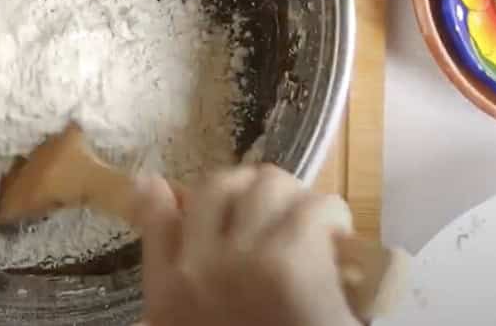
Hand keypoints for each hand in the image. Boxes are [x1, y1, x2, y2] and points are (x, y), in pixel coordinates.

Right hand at [136, 165, 360, 325]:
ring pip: (267, 185)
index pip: (155, 218)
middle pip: (216, 186)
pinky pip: (314, 207)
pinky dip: (334, 218)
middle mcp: (197, 268)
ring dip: (295, 200)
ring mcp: (242, 259)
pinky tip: (341, 243)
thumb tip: (154, 217)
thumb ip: (178, 295)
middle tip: (276, 216)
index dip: (162, 197)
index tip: (161, 185)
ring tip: (314, 228)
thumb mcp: (193, 325)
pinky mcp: (289, 258)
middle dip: (248, 191)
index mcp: (168, 296)